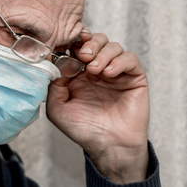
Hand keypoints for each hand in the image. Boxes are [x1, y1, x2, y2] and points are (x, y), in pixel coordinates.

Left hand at [46, 30, 149, 183]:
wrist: (109, 146)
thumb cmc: (83, 130)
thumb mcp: (57, 108)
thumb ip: (52, 84)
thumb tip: (54, 61)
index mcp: (79, 73)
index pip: (77, 47)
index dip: (73, 40)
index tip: (68, 43)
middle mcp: (98, 70)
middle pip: (96, 40)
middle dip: (89, 43)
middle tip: (84, 56)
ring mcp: (117, 72)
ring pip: (113, 46)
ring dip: (103, 53)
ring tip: (95, 70)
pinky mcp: (134, 77)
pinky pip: (130, 59)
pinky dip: (119, 62)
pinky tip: (108, 74)